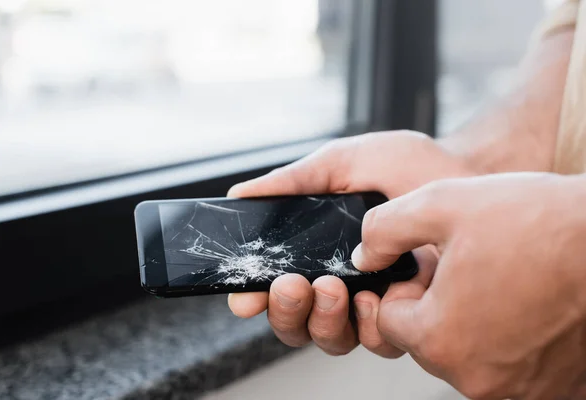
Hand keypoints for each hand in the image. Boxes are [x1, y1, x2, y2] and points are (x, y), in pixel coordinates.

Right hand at [227, 130, 475, 355]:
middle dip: (286, 311)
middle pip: (297, 321)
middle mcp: (343, 282)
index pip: (278, 285)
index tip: (244, 295)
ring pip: (332, 338)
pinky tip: (372, 298)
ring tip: (329, 287)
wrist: (470, 176)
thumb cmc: (408, 166)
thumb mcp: (344, 163)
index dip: (255, 296)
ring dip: (321, 320)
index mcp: (320, 251)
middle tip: (290, 286)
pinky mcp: (411, 315)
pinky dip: (368, 325)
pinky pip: (379, 340)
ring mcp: (376, 302)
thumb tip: (242, 195)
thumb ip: (294, 182)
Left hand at [353, 172, 585, 398]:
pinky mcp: (551, 388)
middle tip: (470, 268)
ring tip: (502, 280)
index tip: (432, 265)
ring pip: (465, 353)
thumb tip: (364, 257)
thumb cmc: (539, 222)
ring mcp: (518, 388)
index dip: (405, 287)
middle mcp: (476, 377)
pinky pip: (506, 365)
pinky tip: (527, 304)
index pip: (389, 321)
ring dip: (472, 322)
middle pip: (426, 341)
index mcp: (441, 338)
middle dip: (436, 306)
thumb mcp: (443, 204)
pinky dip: (508, 339)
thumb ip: (384, 230)